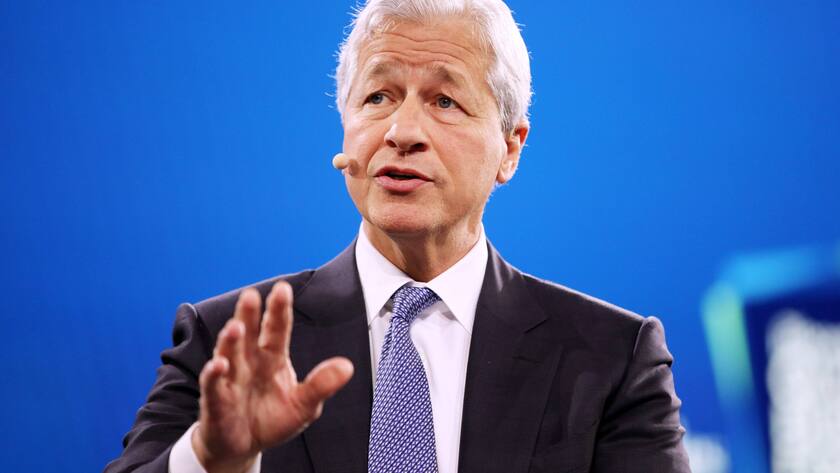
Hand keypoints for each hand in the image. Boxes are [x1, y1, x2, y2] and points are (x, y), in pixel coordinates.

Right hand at [192, 281, 353, 472]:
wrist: (243, 447)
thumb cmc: (272, 420)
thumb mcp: (304, 405)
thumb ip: (321, 384)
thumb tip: (347, 366)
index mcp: (272, 358)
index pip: (276, 329)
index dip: (279, 310)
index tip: (282, 289)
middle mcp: (249, 362)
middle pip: (248, 333)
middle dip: (248, 314)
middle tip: (251, 295)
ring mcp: (231, 378)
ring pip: (229, 353)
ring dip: (230, 340)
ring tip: (235, 327)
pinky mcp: (216, 400)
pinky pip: (213, 384)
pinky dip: (214, 374)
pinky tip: (219, 365)